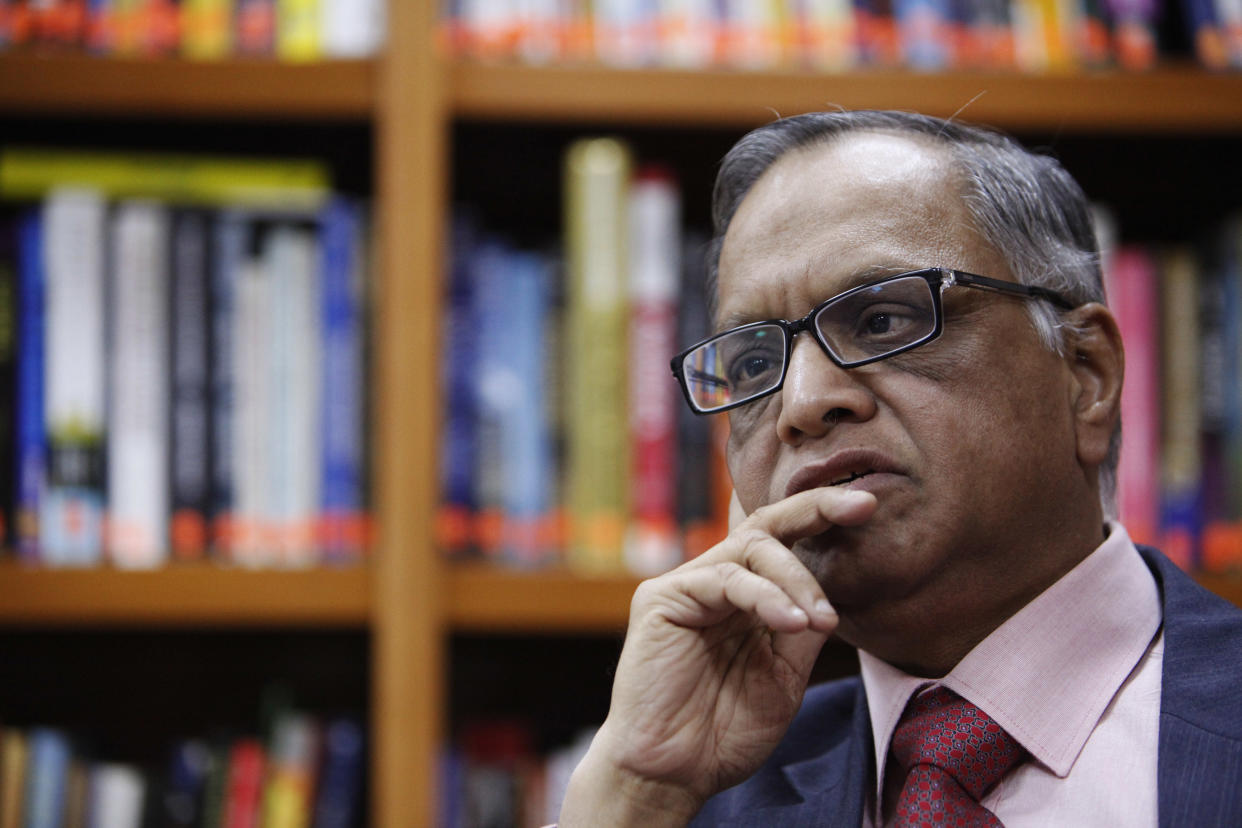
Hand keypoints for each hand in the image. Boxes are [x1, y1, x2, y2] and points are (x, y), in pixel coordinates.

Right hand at [559, 487, 877, 826]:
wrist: (675, 772)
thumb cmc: (725, 729)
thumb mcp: (785, 675)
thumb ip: (803, 628)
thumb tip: (832, 591)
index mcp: (744, 597)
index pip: (782, 542)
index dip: (820, 517)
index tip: (868, 506)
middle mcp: (714, 582)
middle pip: (765, 526)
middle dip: (815, 509)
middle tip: (861, 508)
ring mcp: (686, 587)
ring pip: (749, 548)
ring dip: (796, 578)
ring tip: (819, 620)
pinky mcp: (661, 599)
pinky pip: (722, 579)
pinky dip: (764, 596)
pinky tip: (790, 622)